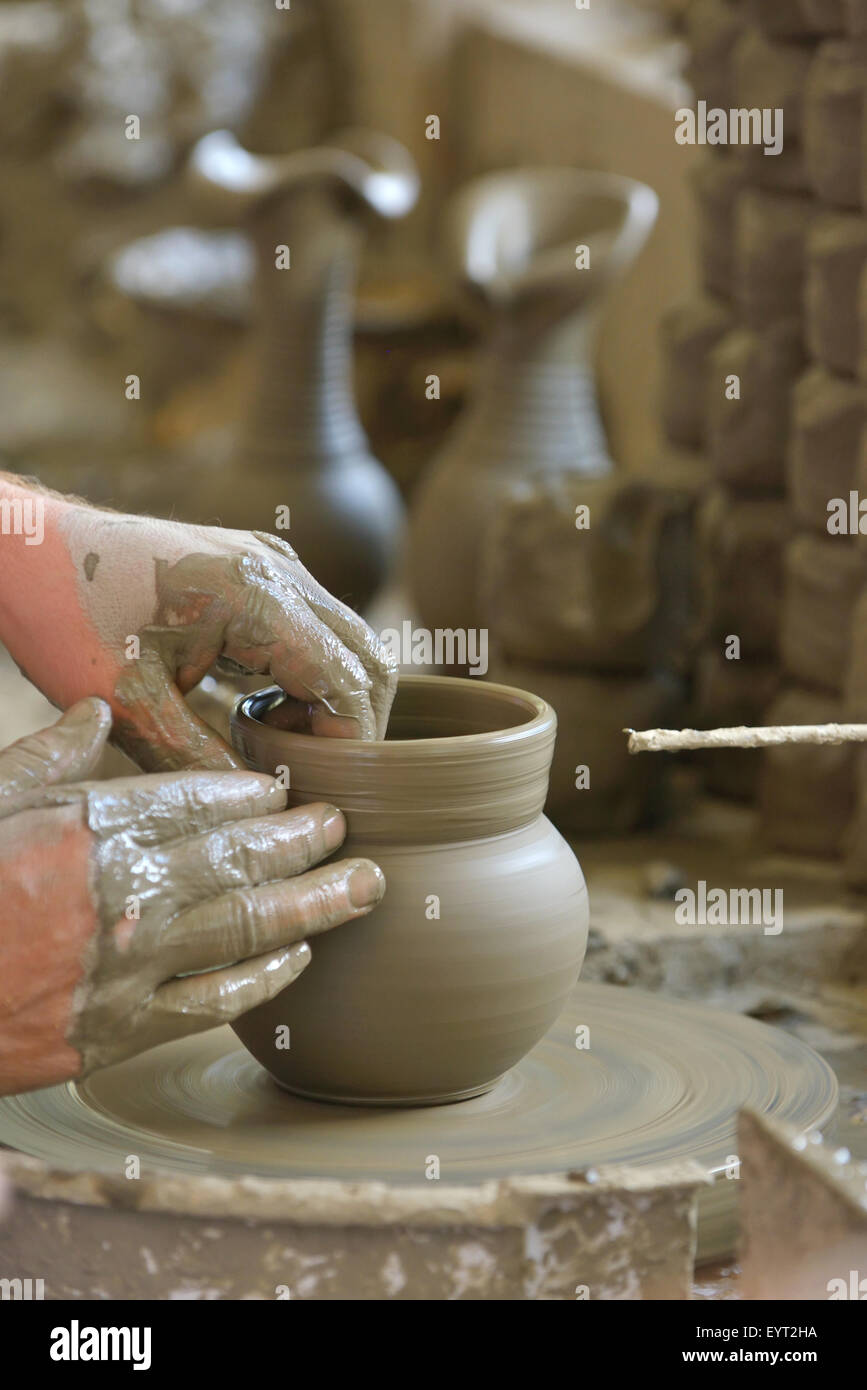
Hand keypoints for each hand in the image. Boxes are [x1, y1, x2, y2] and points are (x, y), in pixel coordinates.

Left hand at [0, 476, 396, 771]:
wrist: (26, 547)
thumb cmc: (67, 617)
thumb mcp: (132, 706)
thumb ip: (204, 760)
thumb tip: (271, 807)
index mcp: (257, 596)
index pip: (351, 683)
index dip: (350, 747)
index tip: (324, 792)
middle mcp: (280, 569)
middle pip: (369, 660)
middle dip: (353, 728)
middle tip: (314, 780)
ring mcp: (273, 561)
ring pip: (348, 643)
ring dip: (332, 702)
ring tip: (281, 750)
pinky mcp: (259, 567)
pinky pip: (316, 628)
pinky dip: (310, 677)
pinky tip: (262, 712)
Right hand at [0, 700, 384, 1093]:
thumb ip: (46, 756)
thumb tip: (95, 710)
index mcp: (91, 827)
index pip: (198, 801)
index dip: (255, 794)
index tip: (288, 787)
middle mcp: (125, 891)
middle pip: (241, 858)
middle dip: (305, 840)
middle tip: (348, 825)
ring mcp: (129, 964)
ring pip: (247, 927)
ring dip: (315, 904)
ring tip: (365, 886)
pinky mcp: (119, 1030)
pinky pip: (214, 1002)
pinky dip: (263, 980)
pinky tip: (301, 960)